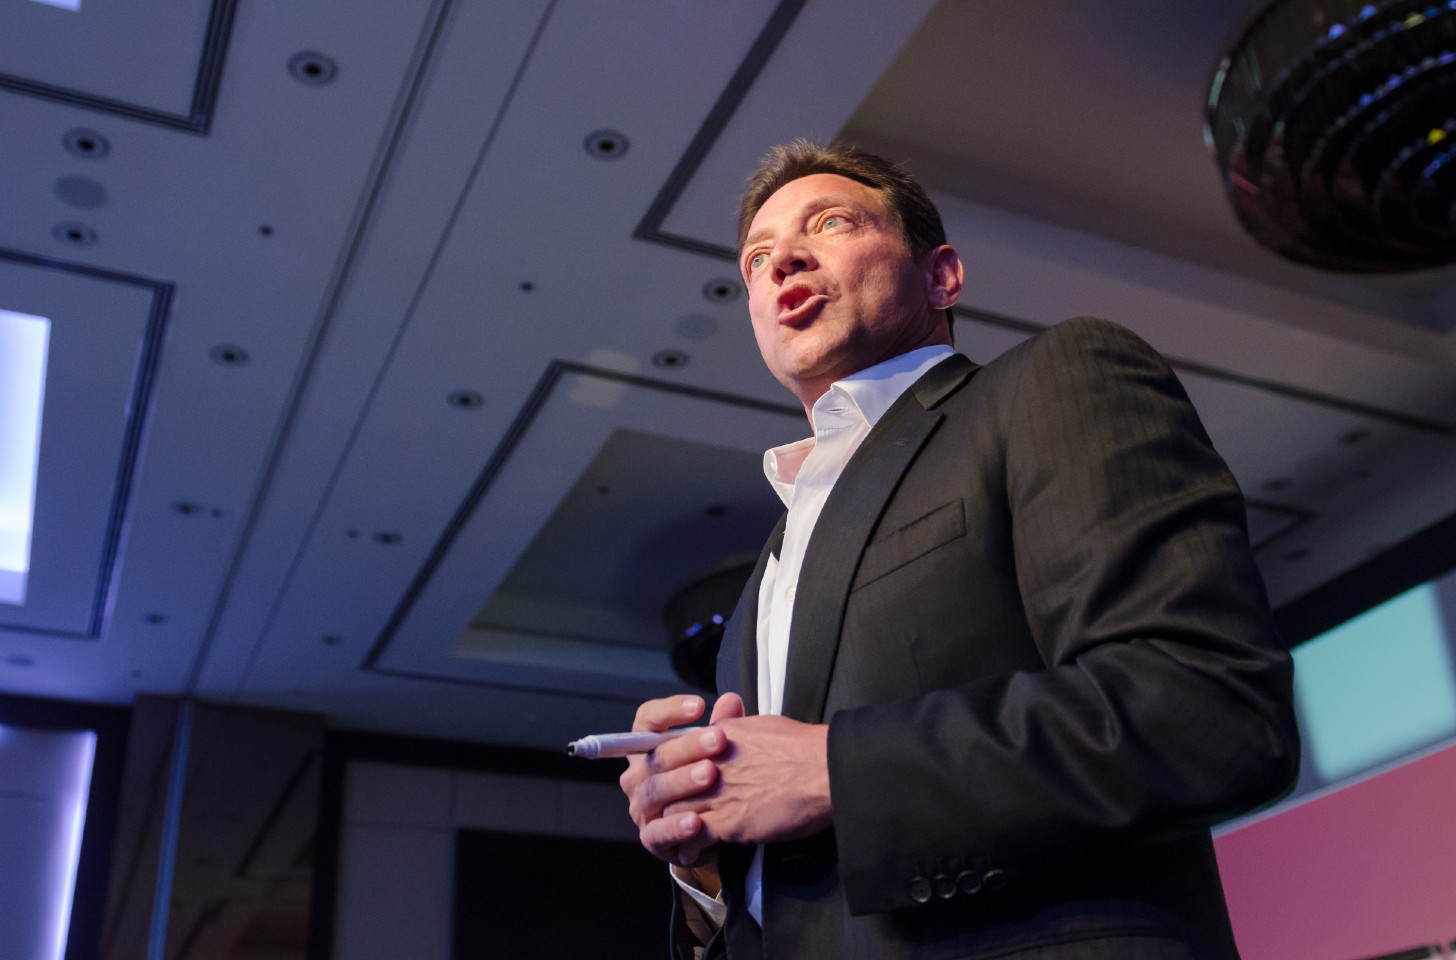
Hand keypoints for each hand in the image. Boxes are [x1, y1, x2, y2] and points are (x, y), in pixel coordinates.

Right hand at [619, 693, 742, 870]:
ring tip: (710, 775)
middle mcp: (638, 775)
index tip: (698, 705)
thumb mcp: (717, 752)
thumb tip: (731, 701)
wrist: (711, 832)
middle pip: (655, 755)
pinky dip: (676, 827)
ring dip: (683, 781)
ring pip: (655, 790)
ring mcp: (642, 807)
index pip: (647, 720)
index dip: (669, 710)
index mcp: (648, 748)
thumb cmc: (709, 784)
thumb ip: (723, 726)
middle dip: (687, 746)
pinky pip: (659, 832)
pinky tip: (697, 821)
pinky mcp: (651, 838)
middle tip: (718, 739)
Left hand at [664, 713, 830, 846]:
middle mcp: (709, 762)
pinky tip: (690, 852)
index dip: (671, 770)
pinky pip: (693, 837)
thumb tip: (728, 733)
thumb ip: (737, 729)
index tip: (673, 782)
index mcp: (717, 735)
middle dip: (666, 797)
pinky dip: (689, 846)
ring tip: (676, 835)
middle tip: (668, 811)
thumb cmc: (804, 748)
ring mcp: (716, 793)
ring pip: (674, 810)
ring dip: (673, 824)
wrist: (825, 770)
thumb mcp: (762, 726)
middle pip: (667, 781)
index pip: (675, 751)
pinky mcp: (728, 822)